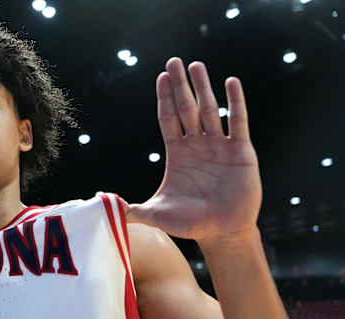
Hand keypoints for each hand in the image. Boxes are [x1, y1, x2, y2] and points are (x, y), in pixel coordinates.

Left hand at [124, 57, 261, 243]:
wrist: (223, 232)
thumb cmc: (190, 224)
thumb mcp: (157, 214)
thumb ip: (132, 210)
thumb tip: (104, 207)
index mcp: (177, 154)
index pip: (168, 119)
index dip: (164, 98)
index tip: (161, 77)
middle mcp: (197, 145)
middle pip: (186, 108)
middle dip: (180, 85)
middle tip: (174, 61)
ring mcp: (219, 146)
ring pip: (210, 110)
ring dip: (204, 87)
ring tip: (196, 65)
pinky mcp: (241, 151)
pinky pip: (238, 121)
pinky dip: (235, 102)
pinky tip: (230, 82)